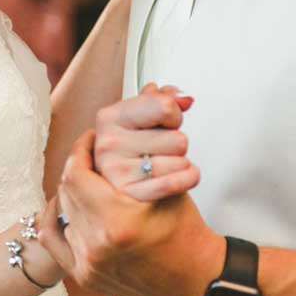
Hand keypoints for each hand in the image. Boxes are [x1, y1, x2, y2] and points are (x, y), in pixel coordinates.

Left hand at [41, 131, 223, 295]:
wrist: (195, 277)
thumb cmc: (186, 231)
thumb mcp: (167, 187)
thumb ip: (132, 163)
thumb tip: (109, 134)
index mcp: (117, 221)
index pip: (76, 173)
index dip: (80, 149)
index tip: (90, 138)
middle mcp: (97, 246)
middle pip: (67, 191)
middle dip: (77, 168)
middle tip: (90, 156)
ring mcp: (88, 265)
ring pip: (62, 213)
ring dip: (73, 193)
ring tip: (88, 181)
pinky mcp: (85, 277)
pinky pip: (55, 242)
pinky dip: (59, 221)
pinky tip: (69, 208)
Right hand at [94, 83, 199, 201]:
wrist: (127, 194)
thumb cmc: (136, 152)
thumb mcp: (143, 119)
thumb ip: (163, 99)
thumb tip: (183, 98)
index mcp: (109, 117)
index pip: (165, 106)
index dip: (174, 115)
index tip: (165, 122)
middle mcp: (109, 143)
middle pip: (178, 139)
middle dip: (176, 144)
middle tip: (160, 150)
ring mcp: (118, 171)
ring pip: (180, 162)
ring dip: (179, 164)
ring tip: (161, 165)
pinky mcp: (131, 196)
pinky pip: (175, 183)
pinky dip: (187, 179)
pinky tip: (177, 177)